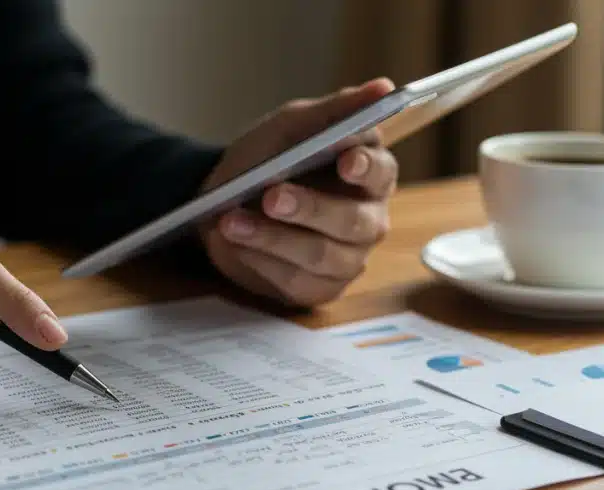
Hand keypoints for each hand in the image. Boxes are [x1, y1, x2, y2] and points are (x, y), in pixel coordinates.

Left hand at [198, 78, 398, 306]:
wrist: (220, 201)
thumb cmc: (266, 159)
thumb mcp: (291, 126)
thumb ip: (335, 110)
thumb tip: (384, 88)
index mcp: (370, 174)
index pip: (381, 171)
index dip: (366, 167)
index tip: (346, 160)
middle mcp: (367, 220)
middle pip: (353, 222)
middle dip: (309, 208)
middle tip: (270, 196)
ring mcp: (345, 259)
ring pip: (321, 255)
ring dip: (272, 238)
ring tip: (231, 221)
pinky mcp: (316, 288)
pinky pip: (296, 281)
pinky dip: (262, 261)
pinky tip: (236, 244)